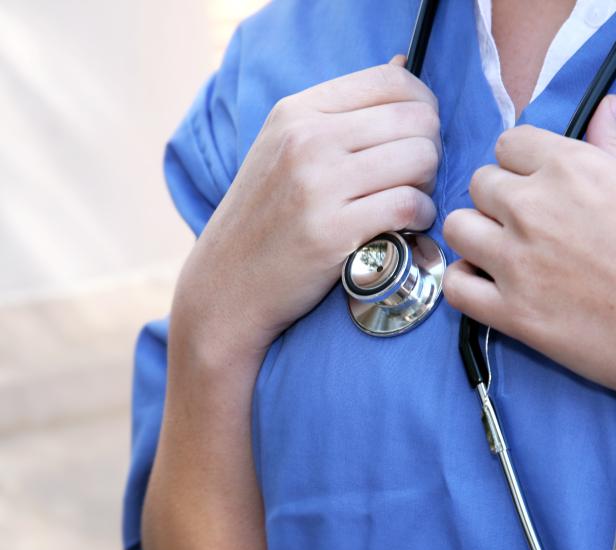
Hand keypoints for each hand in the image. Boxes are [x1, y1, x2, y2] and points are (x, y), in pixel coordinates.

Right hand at [173, 56, 440, 358]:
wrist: (227, 282)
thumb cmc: (263, 218)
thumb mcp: (284, 149)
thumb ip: (341, 112)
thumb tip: (403, 64)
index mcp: (296, 112)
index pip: (392, 81)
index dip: (423, 106)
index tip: (419, 135)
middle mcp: (306, 140)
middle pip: (416, 120)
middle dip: (429, 150)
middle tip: (413, 177)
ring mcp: (318, 186)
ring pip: (420, 159)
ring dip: (427, 184)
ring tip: (408, 202)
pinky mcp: (333, 232)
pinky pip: (410, 206)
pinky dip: (422, 217)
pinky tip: (406, 227)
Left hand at [443, 95, 615, 387]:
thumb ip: (611, 144)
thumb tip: (602, 108)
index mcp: (571, 169)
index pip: (509, 144)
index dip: (519, 164)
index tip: (533, 182)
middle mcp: (533, 210)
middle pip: (478, 184)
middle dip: (496, 198)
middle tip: (521, 220)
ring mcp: (517, 263)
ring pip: (456, 227)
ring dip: (473, 235)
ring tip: (497, 249)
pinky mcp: (511, 313)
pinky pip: (455, 286)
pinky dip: (464, 284)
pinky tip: (486, 284)